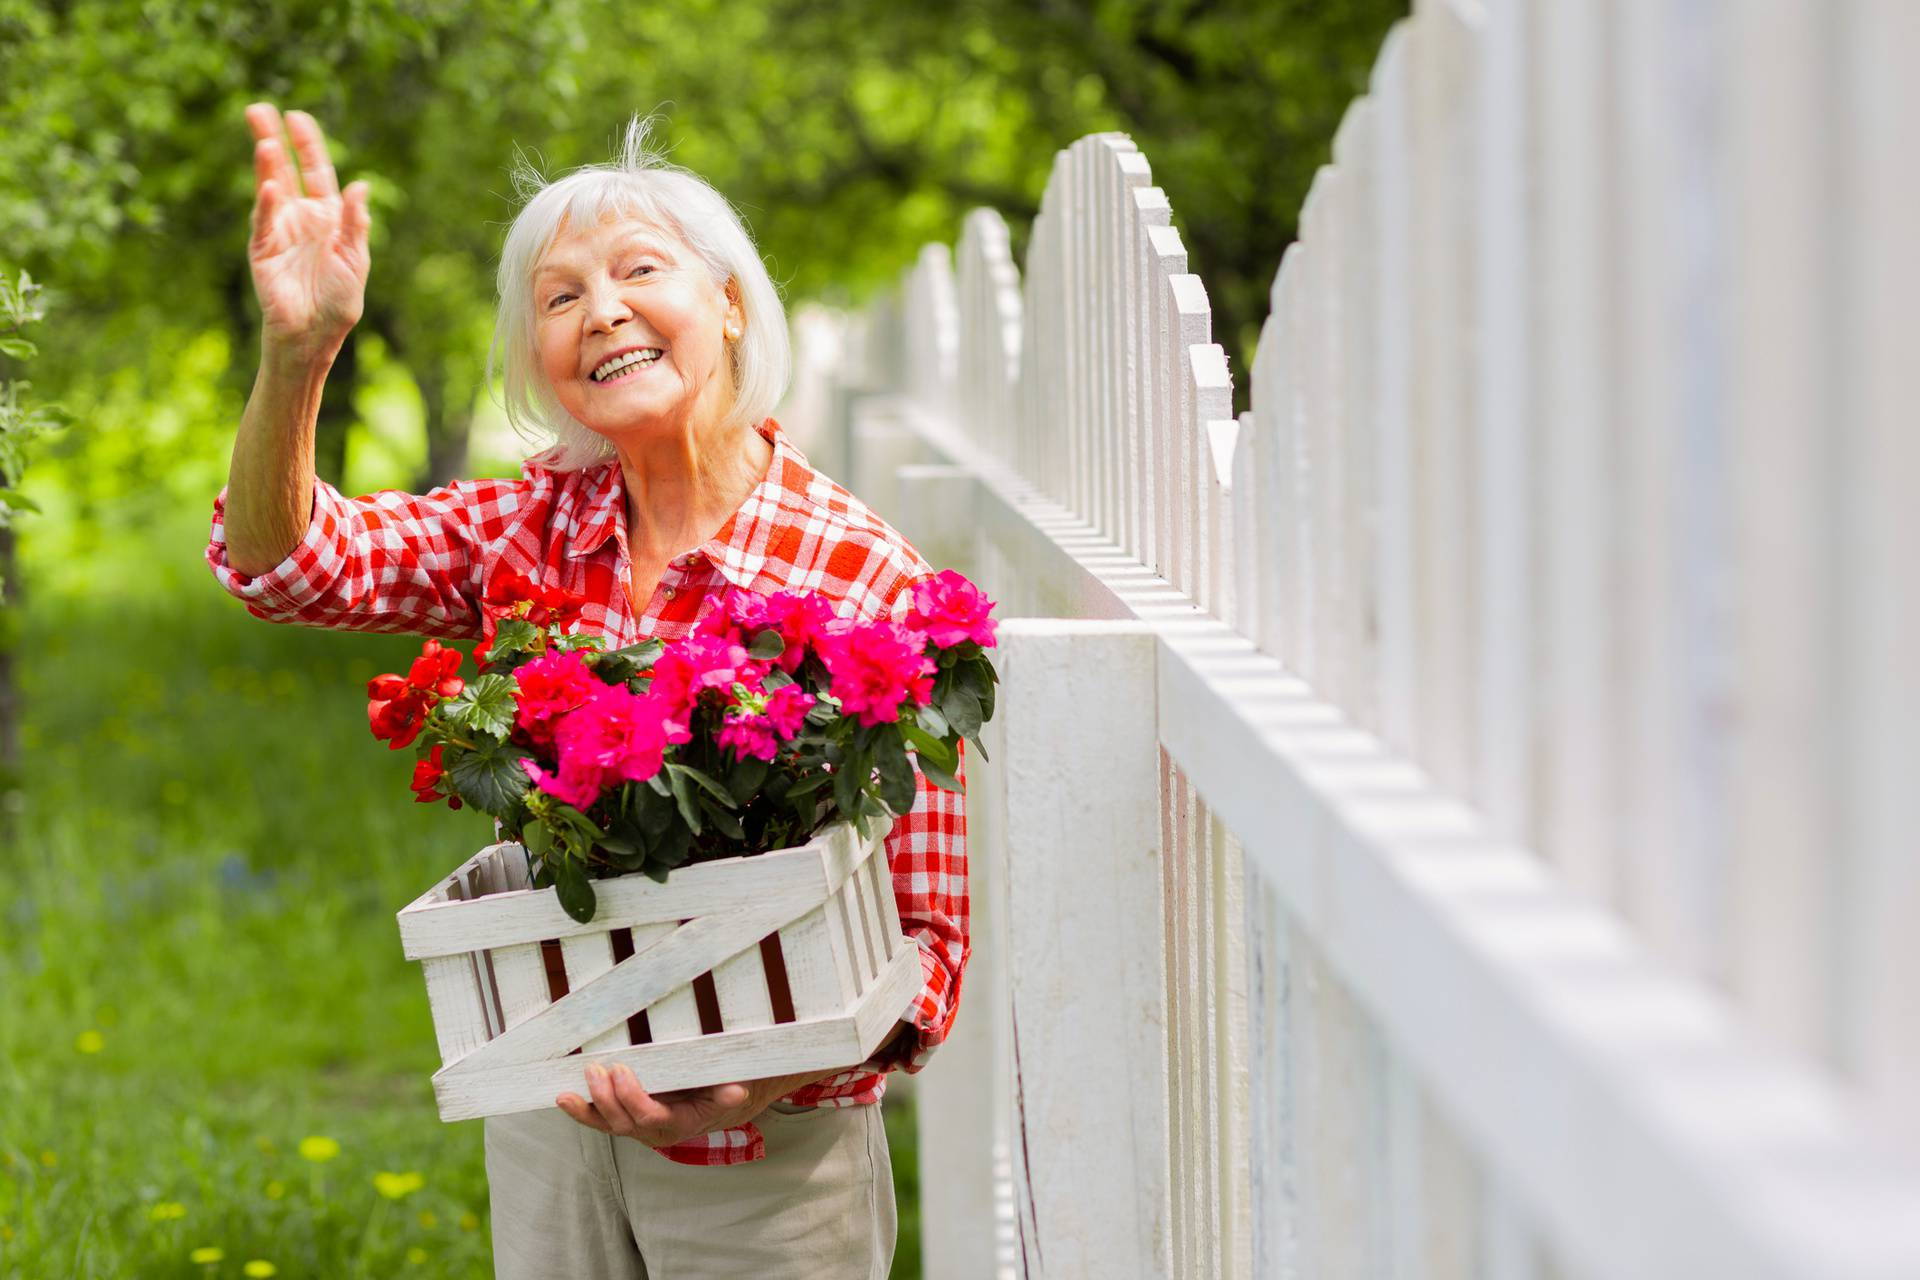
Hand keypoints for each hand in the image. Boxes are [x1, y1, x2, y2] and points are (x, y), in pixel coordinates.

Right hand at [243, 102, 369, 359]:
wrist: (314, 336)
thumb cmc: (337, 302)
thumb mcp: (355, 260)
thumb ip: (355, 224)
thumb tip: (360, 186)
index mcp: (326, 217)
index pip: (316, 172)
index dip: (308, 145)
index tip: (297, 117)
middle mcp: (300, 218)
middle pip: (284, 170)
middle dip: (273, 140)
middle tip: (259, 109)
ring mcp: (279, 231)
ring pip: (269, 189)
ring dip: (266, 164)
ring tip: (264, 137)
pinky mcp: (263, 250)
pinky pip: (264, 223)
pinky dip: (267, 205)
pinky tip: (270, 187)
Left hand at [557, 1062, 829, 1147]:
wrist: (721, 1100)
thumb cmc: (723, 1089)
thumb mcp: (732, 1088)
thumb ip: (730, 1092)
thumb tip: (737, 1091)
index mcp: (678, 1124)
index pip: (649, 1117)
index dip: (632, 1097)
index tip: (621, 1070)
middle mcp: (655, 1132)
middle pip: (623, 1123)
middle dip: (606, 1098)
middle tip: (596, 1069)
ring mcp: (638, 1127)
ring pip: (608, 1125)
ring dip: (588, 1109)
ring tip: (569, 1092)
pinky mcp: (627, 1118)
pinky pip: (602, 1119)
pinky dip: (583, 1110)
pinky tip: (564, 1098)